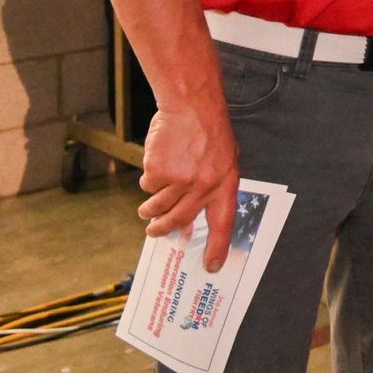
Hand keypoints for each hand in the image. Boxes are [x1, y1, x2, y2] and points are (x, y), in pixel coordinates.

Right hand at [137, 103, 241, 271]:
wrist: (191, 106)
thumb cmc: (209, 132)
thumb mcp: (224, 160)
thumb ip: (212, 187)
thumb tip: (194, 217)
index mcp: (225, 184)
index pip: (223, 223)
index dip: (217, 247)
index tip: (212, 266)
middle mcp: (203, 186)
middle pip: (179, 220)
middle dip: (163, 230)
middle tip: (154, 232)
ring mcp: (180, 180)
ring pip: (157, 206)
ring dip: (150, 209)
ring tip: (148, 206)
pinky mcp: (159, 172)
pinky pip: (147, 186)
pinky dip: (148, 179)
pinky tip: (157, 163)